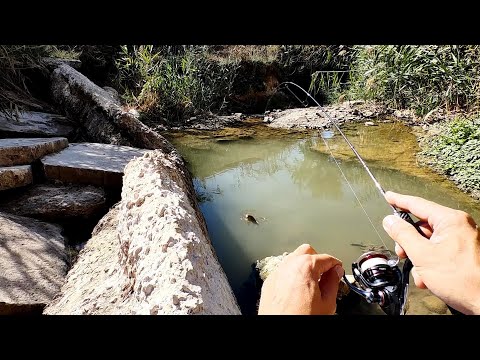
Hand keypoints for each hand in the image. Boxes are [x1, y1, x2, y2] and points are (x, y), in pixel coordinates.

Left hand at [258, 244, 343, 314]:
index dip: (335, 265)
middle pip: (307, 252)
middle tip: (325, 274)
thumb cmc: (300, 318)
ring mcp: (277, 272)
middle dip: (318, 260)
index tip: (338, 270)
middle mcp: (289, 265)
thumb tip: (336, 273)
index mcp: (306, 267)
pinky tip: (298, 288)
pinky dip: (292, 274)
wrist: (280, 328)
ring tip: (312, 282)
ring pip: (293, 259)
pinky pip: (283, 270)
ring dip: (304, 265)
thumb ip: (333, 283)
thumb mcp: (326, 303)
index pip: (326, 258)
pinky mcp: (269, 281)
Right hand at [382, 191, 479, 314]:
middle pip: (422, 226)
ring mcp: (462, 239)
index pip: (418, 204)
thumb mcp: (422, 255)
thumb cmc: (462, 279)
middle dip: (409, 242)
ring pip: (429, 241)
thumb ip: (402, 234)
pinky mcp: (463, 252)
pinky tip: (428, 278)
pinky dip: (430, 263)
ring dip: (419, 258)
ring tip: (420, 273)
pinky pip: (439, 251)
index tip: (389, 197)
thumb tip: (390, 221)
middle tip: (402, 252)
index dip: (399, 201)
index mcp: (451, 220)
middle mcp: (459, 226)